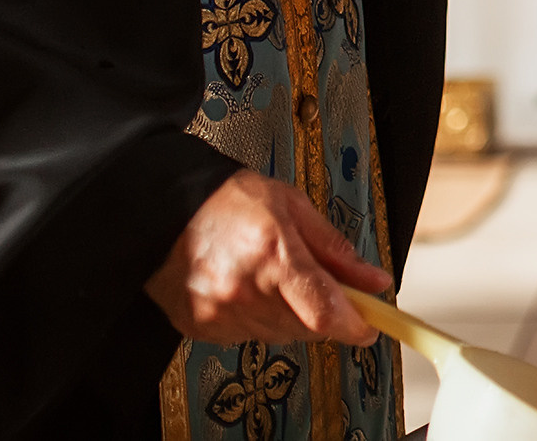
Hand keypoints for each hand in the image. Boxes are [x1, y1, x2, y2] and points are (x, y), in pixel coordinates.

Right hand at [145, 171, 386, 345]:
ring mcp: (218, 313)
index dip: (354, 325)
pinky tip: (246, 287)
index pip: (324, 311)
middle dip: (323, 312)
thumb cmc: (228, 201)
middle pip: (305, 327)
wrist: (163, 210)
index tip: (370, 327)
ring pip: (278, 334)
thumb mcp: (294, 208)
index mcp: (273, 255)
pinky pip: (246, 335)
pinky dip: (257, 318)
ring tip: (272, 276)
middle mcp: (244, 291)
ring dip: (290, 315)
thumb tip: (373, 281)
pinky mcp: (198, 326)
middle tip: (319, 284)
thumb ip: (336, 251)